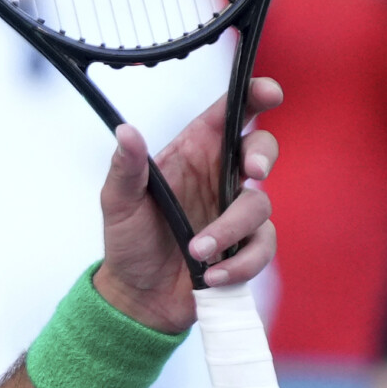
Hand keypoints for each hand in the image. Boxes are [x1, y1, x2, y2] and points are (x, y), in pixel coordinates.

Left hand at [91, 77, 282, 333]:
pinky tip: (211, 275)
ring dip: (230, 230)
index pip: (228, 115)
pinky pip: (263, 247)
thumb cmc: (128, 241)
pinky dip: (239, 263)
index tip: (268, 92)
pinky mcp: (247, 245)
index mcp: (191, 154)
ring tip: (197, 252)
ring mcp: (236, 211)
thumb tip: (125, 131)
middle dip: (263, 154)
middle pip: (261, 148)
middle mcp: (219, 177)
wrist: (138, 295)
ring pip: (260, 205)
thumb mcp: (118, 203)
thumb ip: (126, 168)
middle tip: (252, 171)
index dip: (253, 95)